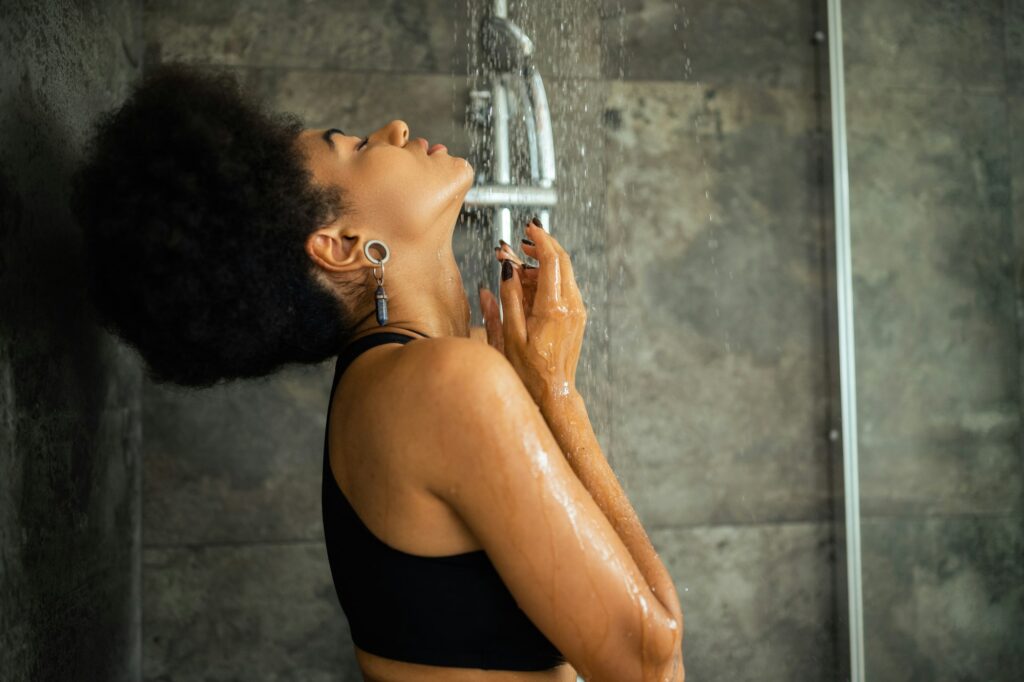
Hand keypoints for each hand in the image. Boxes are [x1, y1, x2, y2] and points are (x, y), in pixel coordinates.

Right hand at [478, 218, 586, 406]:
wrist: (553, 392)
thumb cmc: (529, 371)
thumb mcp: (509, 335)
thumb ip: (506, 298)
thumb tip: (505, 267)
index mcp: (553, 309)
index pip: (552, 260)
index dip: (540, 239)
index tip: (529, 227)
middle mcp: (571, 307)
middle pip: (562, 260)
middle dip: (542, 245)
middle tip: (522, 240)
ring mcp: (577, 311)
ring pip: (564, 272)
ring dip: (542, 264)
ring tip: (516, 270)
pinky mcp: (576, 316)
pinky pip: (564, 287)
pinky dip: (547, 279)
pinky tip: (528, 286)